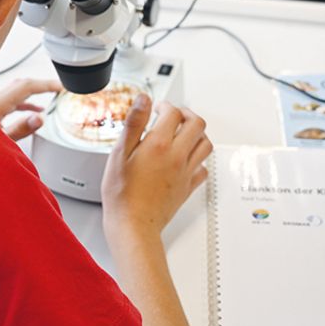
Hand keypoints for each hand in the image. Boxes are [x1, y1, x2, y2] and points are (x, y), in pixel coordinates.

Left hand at [0, 78, 61, 140]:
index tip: (61, 86)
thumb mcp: (0, 142)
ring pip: (15, 93)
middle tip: (58, 88)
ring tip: (49, 98)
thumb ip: (20, 129)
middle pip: (21, 85)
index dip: (46, 85)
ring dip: (33, 94)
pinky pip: (10, 101)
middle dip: (41, 85)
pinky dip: (24, 103)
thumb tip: (38, 118)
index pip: (26, 86)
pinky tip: (32, 111)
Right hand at [101, 95, 212, 241]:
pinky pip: (203, 169)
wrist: (133, 225)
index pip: (173, 113)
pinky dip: (198, 160)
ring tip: (184, 133)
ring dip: (197, 134)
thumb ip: (133, 123)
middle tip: (174, 115)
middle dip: (186, 114)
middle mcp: (177, 156)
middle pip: (197, 124)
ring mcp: (185, 172)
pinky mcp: (188, 187)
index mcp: (159, 145)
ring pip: (205, 144)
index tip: (156, 108)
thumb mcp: (119, 153)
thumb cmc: (122, 194)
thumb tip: (143, 100)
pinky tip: (186, 160)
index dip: (164, 105)